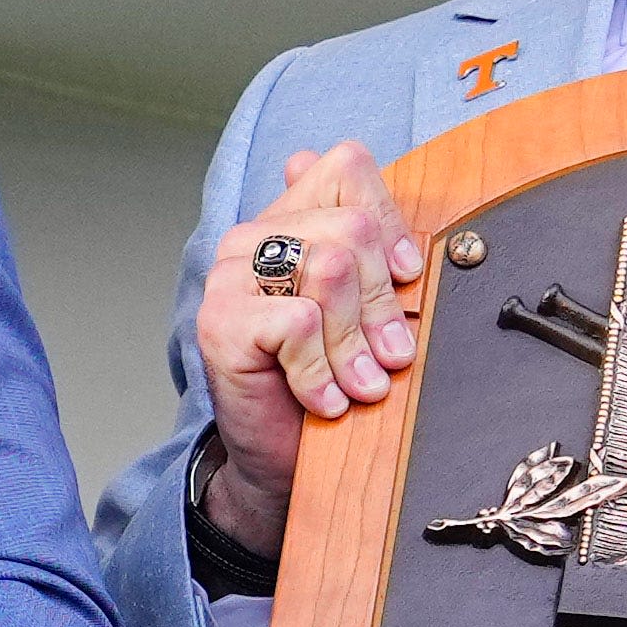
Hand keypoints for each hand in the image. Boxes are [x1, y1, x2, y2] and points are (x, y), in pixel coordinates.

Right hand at [187, 146, 426, 563]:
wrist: (278, 458)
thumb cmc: (323, 381)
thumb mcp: (360, 309)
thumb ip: (363, 245)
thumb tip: (333, 169)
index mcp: (289, 219)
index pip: (347, 168)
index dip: (391, 221)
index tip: (407, 276)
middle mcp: (252, 238)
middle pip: (350, 229)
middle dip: (384, 301)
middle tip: (392, 355)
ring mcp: (229, 277)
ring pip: (330, 272)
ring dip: (356, 344)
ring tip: (360, 384)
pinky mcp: (220, 321)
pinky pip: (299, 323)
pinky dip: (322, 373)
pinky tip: (324, 400)